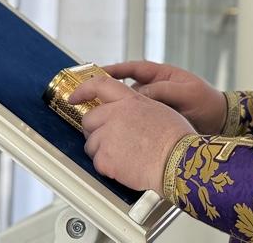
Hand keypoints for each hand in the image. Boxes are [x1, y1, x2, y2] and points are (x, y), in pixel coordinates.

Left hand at [70, 76, 193, 192]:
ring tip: (124, 156)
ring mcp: (108, 136)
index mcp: (130, 100)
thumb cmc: (176, 139)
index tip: (74, 96)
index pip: (100, 85)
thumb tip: (128, 112)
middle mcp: (115, 114)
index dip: (83, 90)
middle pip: (89, 118)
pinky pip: (97, 162)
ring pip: (90, 143)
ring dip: (101, 150)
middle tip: (109, 139)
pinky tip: (125, 167)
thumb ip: (137, 107)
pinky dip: (107, 167)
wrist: (178, 161)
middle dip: (95, 129)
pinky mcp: (105, 158)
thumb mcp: (159, 109)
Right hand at [104, 61, 226, 134]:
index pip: (131, 69)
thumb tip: (137, 96)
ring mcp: (153, 105)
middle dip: (107, 94)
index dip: (112, 70)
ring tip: (100, 119)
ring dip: (116, 112)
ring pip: (128, 107)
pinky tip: (118, 133)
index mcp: (160, 75)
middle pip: (124, 89)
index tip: (95, 73)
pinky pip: (136, 121)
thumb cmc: (206, 101)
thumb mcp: (185, 92)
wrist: (220, 122)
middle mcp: (153, 89)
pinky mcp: (155, 122)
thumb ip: (161, 91)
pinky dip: (127, 125)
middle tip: (89, 100)